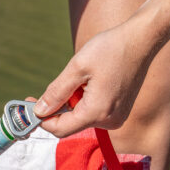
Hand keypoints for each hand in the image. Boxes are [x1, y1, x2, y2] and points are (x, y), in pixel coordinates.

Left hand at [34, 20, 157, 136]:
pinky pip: (93, 113)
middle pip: (70, 124)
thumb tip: (39, 110)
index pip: (60, 129)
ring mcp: (116, 118)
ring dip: (72, 102)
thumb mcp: (77, 67)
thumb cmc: (110, 49)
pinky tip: (92, 81)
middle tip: (52, 86)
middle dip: (58, 108)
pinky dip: (85, 101)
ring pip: (81, 118)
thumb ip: (56, 92)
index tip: (28, 106)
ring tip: (82, 77)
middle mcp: (109, 121)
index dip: (42, 120)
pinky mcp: (119, 112)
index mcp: (97, 112)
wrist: (141, 40)